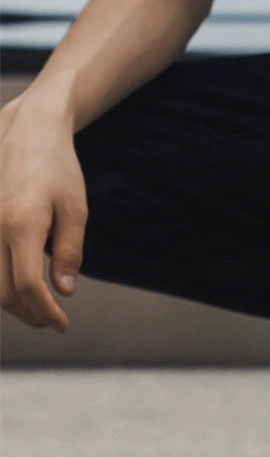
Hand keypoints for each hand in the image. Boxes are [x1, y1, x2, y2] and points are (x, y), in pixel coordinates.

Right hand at [0, 98, 87, 331]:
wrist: (27, 131)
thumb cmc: (57, 168)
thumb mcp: (76, 209)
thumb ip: (70, 251)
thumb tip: (64, 291)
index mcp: (21, 225)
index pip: (27, 285)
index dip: (46, 312)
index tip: (63, 324)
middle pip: (1, 292)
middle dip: (28, 314)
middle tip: (52, 321)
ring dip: (11, 303)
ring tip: (39, 307)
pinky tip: (18, 287)